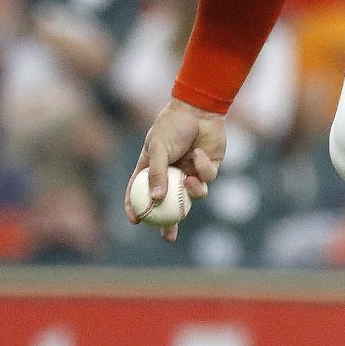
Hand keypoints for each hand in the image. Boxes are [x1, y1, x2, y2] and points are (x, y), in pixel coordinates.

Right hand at [129, 97, 223, 241]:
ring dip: (192, 192)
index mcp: (153, 166)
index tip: (135, 221)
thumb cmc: (173, 125)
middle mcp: (171, 172)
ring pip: (192, 194)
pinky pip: (207, 178)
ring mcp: (190, 170)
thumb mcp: (158, 148)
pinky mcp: (208, 167)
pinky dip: (203, 168)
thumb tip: (155, 200)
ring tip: (189, 180)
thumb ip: (157, 174)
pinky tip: (199, 153)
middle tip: (168, 237)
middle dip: (169, 223)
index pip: (140, 191)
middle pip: (168, 203)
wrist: (200, 108)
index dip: (135, 207)